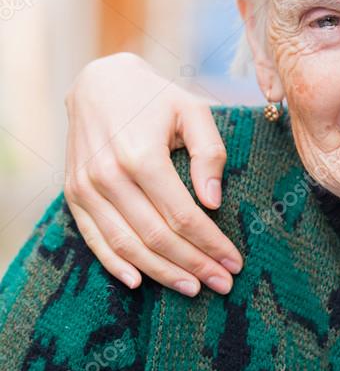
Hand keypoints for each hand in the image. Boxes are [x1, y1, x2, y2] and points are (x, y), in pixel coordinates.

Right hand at [63, 53, 243, 295]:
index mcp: (142, 154)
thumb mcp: (193, 111)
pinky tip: (140, 282)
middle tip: (222, 283)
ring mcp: (86, 187)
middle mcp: (109, 175)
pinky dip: (115, 265)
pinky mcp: (73, 194)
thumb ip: (210, 153)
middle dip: (193, 264)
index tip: (235, 262)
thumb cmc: (156, 97)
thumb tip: (213, 202)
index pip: (182, 215)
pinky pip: (94, 239)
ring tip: (193, 287)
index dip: (210, 243)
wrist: (98, 83)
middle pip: (155, 236)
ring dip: (161, 272)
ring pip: (126, 245)